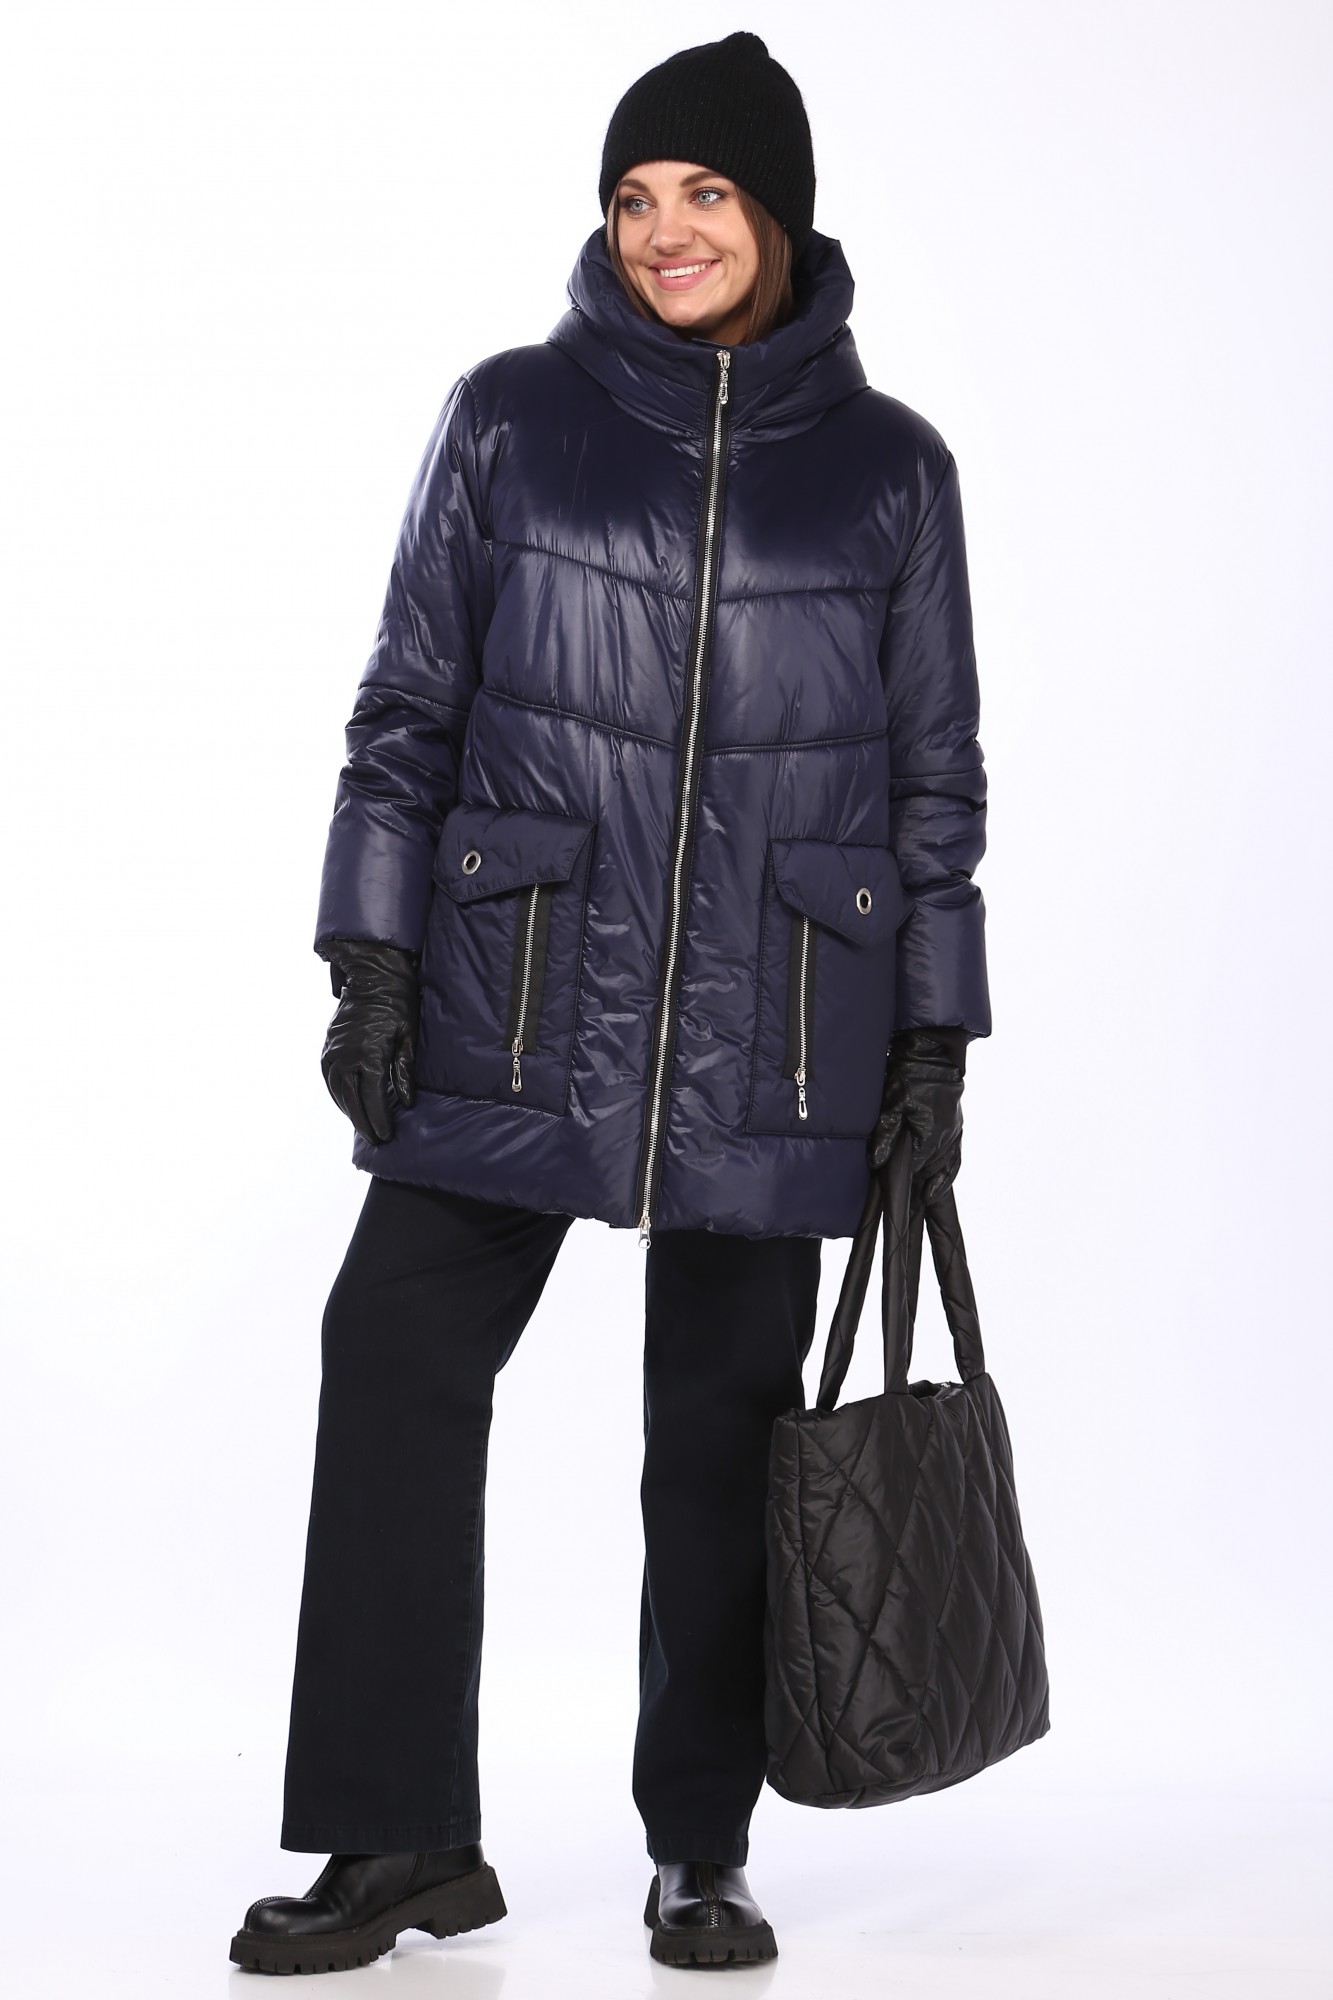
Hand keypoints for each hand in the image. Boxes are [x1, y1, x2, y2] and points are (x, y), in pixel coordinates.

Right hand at [317, 938, 418, 1144]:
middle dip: (364, 1122)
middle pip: (353, 1099)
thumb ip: (404, 1070)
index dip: (379, 1119)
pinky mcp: (328, 1046)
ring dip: (349, 1111)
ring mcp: (334, 1050)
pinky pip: (328, 1077)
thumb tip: (406, 1102)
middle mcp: (347, 1055)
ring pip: (337, 1091)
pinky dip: (336, 1094)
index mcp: (369, 1054)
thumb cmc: (398, 1005)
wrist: (373, 978)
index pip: (372, 1096)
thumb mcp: (409, 1037)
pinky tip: (346, 1104)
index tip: (386, 1135)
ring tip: (362, 1127)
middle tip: (375, 1140)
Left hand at [867, 1027, 968, 1202]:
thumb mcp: (892, 1103)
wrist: (933, 1053)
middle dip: (921, 1192)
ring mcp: (953, 1134)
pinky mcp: (955, 1128)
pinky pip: (954, 1159)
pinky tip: (939, 1182)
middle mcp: (946, 1140)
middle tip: (911, 1211)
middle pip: (932, 1174)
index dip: (905, 1187)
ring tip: (924, 1202)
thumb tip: (876, 1162)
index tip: (897, 1202)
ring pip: (945, 1169)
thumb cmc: (911, 1074)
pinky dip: (947, 1173)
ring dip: (935, 1185)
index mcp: (930, 1137)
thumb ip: (885, 1134)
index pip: (915, 1171)